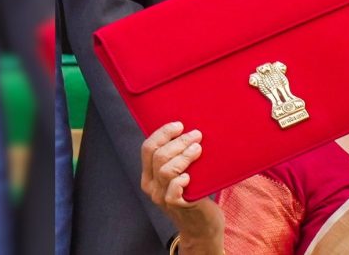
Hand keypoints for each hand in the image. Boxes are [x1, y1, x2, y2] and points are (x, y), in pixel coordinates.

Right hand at [141, 122, 223, 253]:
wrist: (201, 224)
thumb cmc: (194, 192)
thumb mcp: (181, 173)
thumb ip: (178, 157)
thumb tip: (190, 130)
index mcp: (149, 174)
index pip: (148, 148)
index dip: (163, 133)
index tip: (179, 124)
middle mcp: (152, 186)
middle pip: (158, 156)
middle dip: (179, 141)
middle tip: (197, 135)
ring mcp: (162, 198)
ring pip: (166, 170)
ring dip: (184, 156)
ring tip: (198, 149)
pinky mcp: (177, 207)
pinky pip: (173, 191)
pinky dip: (181, 180)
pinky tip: (190, 176)